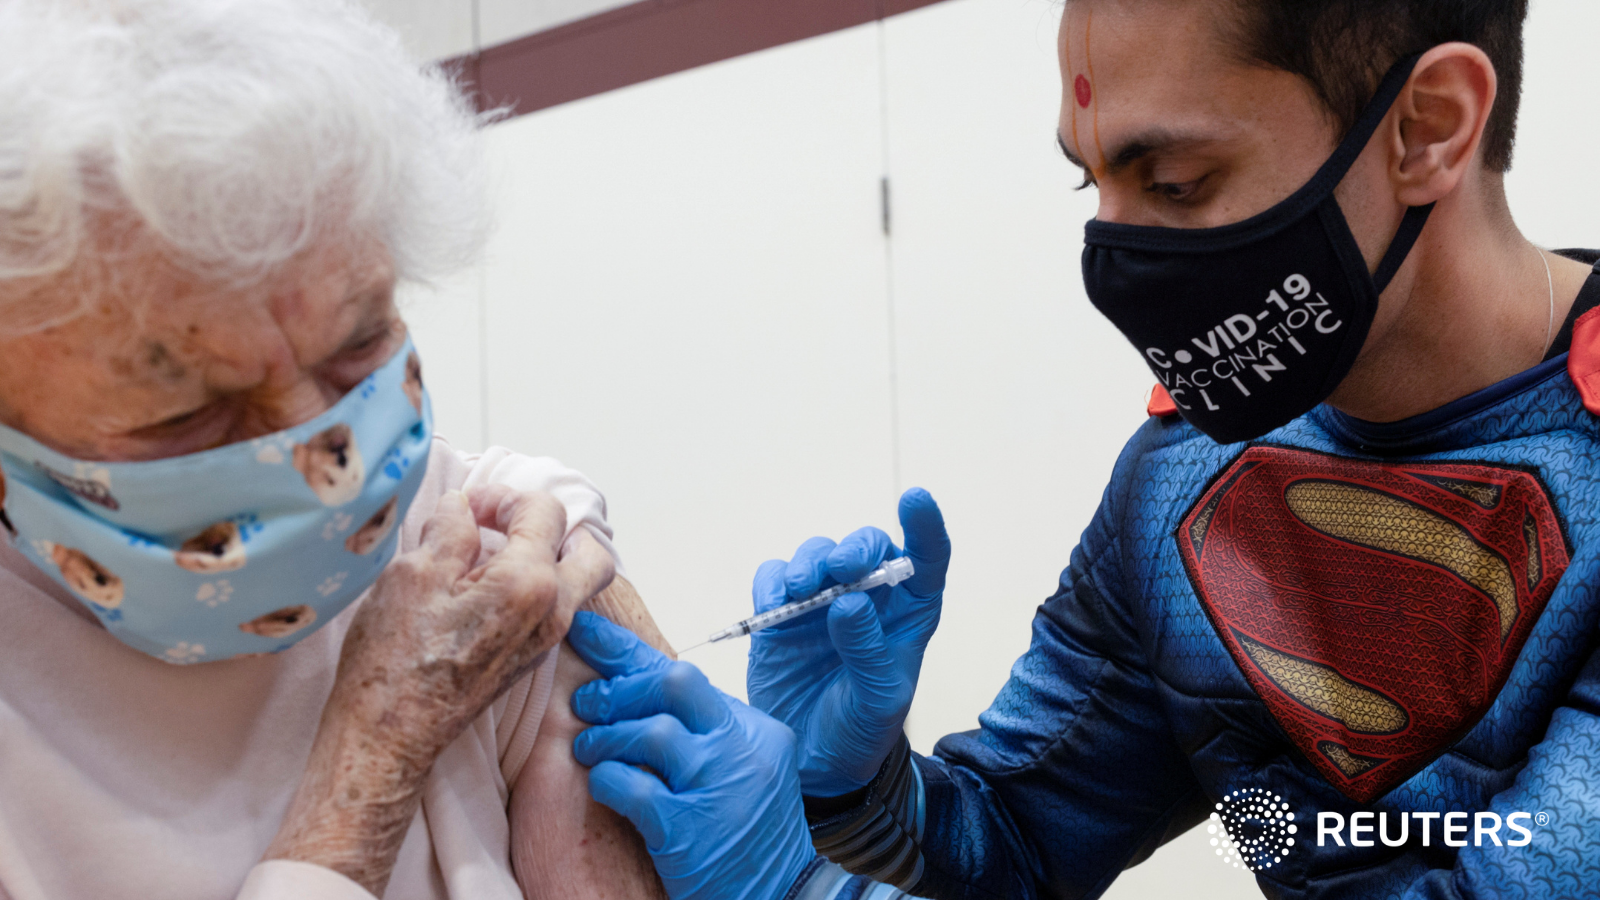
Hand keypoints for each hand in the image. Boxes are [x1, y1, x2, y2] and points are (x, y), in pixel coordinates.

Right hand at [267, 485, 614, 893]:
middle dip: (552, 526)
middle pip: (589, 550)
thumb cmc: (396, 659)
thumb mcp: (414, 573)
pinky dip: (534, 586)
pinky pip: (555, 607)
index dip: (503, 497)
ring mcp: (547, 639)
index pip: (545, 510)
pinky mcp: (531, 657)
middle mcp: (554, 611)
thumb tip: (463, 507)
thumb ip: (450, 528)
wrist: (391, 734)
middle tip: (504, 526)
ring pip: (576, 581)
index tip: (468, 509)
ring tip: (490, 555)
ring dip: (546, 556)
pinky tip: (484, 588)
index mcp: (531, 582)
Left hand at [568, 612, 816, 899]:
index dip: (627, 650)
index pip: (685, 675)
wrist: (780, 897)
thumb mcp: (741, 770)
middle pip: (674, 684)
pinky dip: (607, 780)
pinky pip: (634, 787)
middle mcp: (742, 751)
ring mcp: (719, 788)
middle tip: (587, 702)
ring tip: (587, 748)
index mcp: (755, 730)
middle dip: (619, 688)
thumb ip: (702, 730)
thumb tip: (631, 683)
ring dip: (606, 737)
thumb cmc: (747, 836)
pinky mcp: (690, 830)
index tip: (587, 630)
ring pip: (651, 732)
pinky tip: (603, 783)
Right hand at [747, 488, 948, 797]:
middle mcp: (866, 599)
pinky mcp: (779, 613)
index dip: (924, 526)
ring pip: (817, 553)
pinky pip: (773, 577)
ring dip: (809, 562)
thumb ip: (868, 652)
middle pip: (866, 547)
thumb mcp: (878, 701)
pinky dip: (772, 581)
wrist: (813, 763)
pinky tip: (773, 604)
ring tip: (802, 589)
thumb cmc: (861, 732)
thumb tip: (849, 601)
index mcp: (908, 615)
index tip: (915, 499)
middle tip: (838, 569)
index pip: (926, 559)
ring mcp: (820, 602)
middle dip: (853, 548)